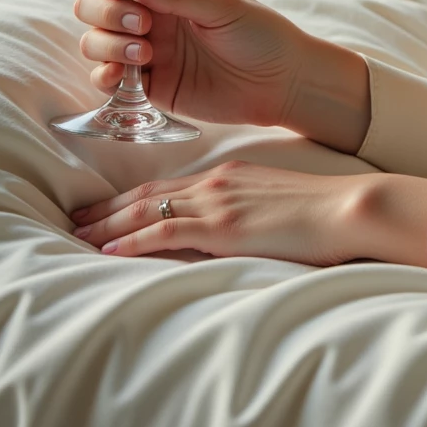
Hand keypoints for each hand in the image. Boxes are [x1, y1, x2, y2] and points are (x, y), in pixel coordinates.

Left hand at [69, 161, 375, 263]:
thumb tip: (236, 233)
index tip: (103, 208)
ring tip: (77, 236)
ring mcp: (218, 202)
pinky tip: (108, 251)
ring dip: (108, 224)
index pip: (167, 186)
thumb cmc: (326, 213)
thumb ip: (251, 213)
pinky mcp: (223, 226)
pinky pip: (165, 230)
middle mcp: (216, 182)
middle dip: (107, 208)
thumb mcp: (279, 205)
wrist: (351, 208)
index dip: (130, 198)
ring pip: (147, 210)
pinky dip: (132, 240)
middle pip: (147, 194)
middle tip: (75, 219)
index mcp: (230, 176)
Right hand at [74, 0, 370, 147]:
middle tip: (143, 24)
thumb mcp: (221, 5)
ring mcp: (143, 49)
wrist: (280, 83)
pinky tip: (124, 77)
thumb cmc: (260, 34)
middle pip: (93, 3)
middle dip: (106, 11)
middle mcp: (148, 14)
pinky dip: (104, 76)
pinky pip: (106, 79)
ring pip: (94, 40)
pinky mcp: (147, 85)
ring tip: (145, 54)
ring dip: (107, 44)